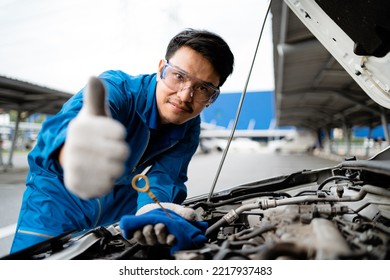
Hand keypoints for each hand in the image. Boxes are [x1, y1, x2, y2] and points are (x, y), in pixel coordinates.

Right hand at [61, 77, 129, 198]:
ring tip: (106, 163)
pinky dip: (108, 182)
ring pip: (116, 170)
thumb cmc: (92, 133)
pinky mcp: (76, 186)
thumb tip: (93, 77)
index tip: (110, 134)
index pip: (120, 132)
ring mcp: (73, 168)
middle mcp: (73, 147)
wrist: (74, 158)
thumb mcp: (95, 113)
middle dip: (121, 152)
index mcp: (80, 127)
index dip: (119, 134)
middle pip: (122, 152)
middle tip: (110, 151)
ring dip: (116, 167)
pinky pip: (106, 187)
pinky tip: (100, 176)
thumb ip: (96, 96)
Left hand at [132, 203, 196, 246]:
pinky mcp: (142, 236)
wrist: (152, 205)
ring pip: (150, 240)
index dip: (172, 241)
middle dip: (161, 233)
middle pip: (161, 241)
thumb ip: (185, 212)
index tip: (171, 237)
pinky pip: (139, 239)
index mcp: (172, 234)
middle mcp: (162, 238)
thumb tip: (192, 216)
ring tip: (149, 225)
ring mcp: (152, 238)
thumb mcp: (176, 209)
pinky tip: (139, 230)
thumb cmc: (165, 210)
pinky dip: (138, 235)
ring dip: (149, 233)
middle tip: (160, 225)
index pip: (174, 242)